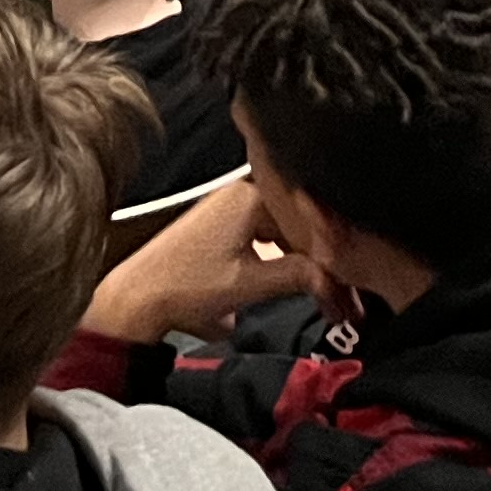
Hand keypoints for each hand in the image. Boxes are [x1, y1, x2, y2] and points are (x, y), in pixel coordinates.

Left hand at [80, 180, 330, 343]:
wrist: (138, 298)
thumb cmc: (186, 286)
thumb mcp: (252, 284)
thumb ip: (301, 277)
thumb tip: (338, 283)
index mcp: (251, 196)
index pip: (310, 223)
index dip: (334, 259)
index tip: (352, 292)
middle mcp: (241, 192)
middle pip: (299, 225)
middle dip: (322, 261)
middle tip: (345, 297)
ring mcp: (229, 206)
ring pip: (284, 231)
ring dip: (303, 262)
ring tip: (326, 294)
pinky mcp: (220, 224)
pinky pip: (266, 234)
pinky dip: (282, 258)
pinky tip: (294, 280)